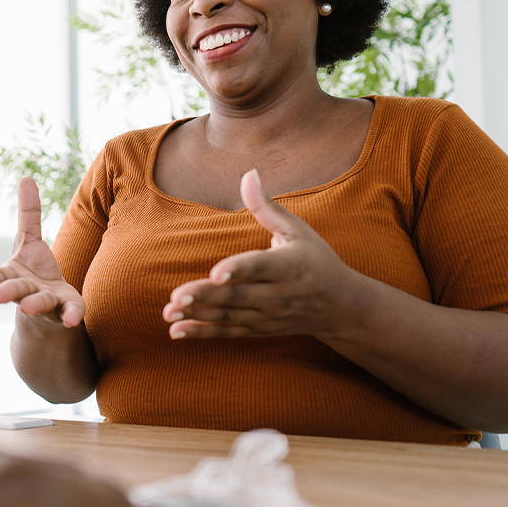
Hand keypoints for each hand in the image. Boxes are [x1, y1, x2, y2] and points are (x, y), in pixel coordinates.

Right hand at [0, 178, 85, 327]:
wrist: (48, 307)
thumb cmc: (34, 270)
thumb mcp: (30, 240)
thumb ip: (28, 213)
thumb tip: (26, 177)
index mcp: (14, 274)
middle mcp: (27, 290)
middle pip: (16, 290)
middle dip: (7, 292)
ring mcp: (47, 302)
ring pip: (40, 302)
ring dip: (34, 304)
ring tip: (28, 307)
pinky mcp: (66, 310)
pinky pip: (70, 313)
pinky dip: (71, 316)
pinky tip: (73, 321)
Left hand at [162, 168, 357, 339]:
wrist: (339, 307)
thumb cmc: (316, 260)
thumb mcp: (298, 230)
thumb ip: (267, 207)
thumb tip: (248, 174)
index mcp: (288, 266)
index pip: (259, 267)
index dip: (237, 269)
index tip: (215, 273)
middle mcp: (277, 294)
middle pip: (237, 295)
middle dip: (205, 297)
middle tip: (176, 296)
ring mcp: (267, 315)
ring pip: (229, 316)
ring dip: (197, 315)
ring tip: (168, 312)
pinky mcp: (258, 329)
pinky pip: (228, 332)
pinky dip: (202, 332)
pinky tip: (177, 330)